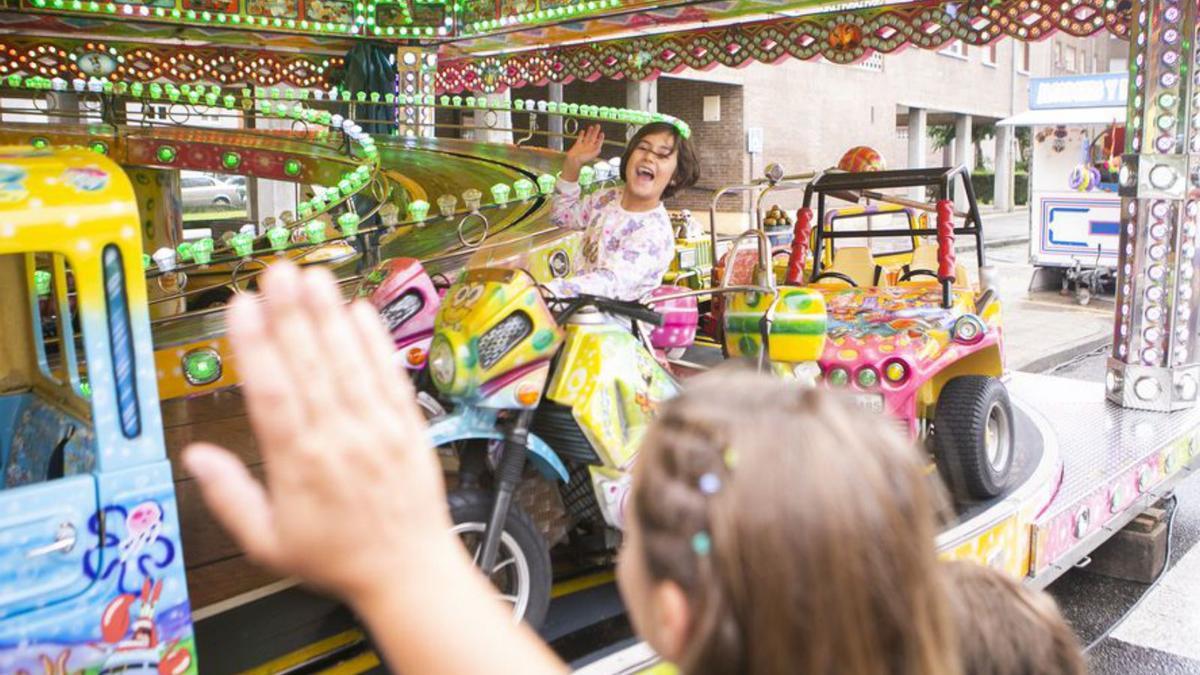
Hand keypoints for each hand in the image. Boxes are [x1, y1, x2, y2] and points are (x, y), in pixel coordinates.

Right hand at [183, 262, 456, 605]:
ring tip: (313, 276)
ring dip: (330, 316)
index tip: (241, 306)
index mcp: (300, 466)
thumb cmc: (336, 556)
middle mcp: (340, 440)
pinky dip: (375, 342)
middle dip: (291, 315)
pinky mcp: (408, 426)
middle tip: (276, 271)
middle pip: (311, 367)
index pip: (272, 395)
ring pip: (350, 363)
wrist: (407, 571)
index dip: (256, 347)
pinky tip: (360, 311)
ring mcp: (378, 429)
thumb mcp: (268, 542)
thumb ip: (230, 496)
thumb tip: (194, 456)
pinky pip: (389, 376)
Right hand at [561, 124, 603, 181]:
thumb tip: (600, 148)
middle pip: (593, 138)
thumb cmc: (582, 160)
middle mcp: (589, 147)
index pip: (598, 142)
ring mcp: (583, 146)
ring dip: (590, 132)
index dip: (601, 138)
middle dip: (596, 132)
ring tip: (591, 127)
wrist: (573, 161)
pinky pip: (580, 138)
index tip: (602, 133)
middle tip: (598, 126)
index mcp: (593, 149)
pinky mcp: (577, 145)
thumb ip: (597, 151)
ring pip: (587, 137)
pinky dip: (581, 135)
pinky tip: (583, 131)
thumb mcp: (593, 155)